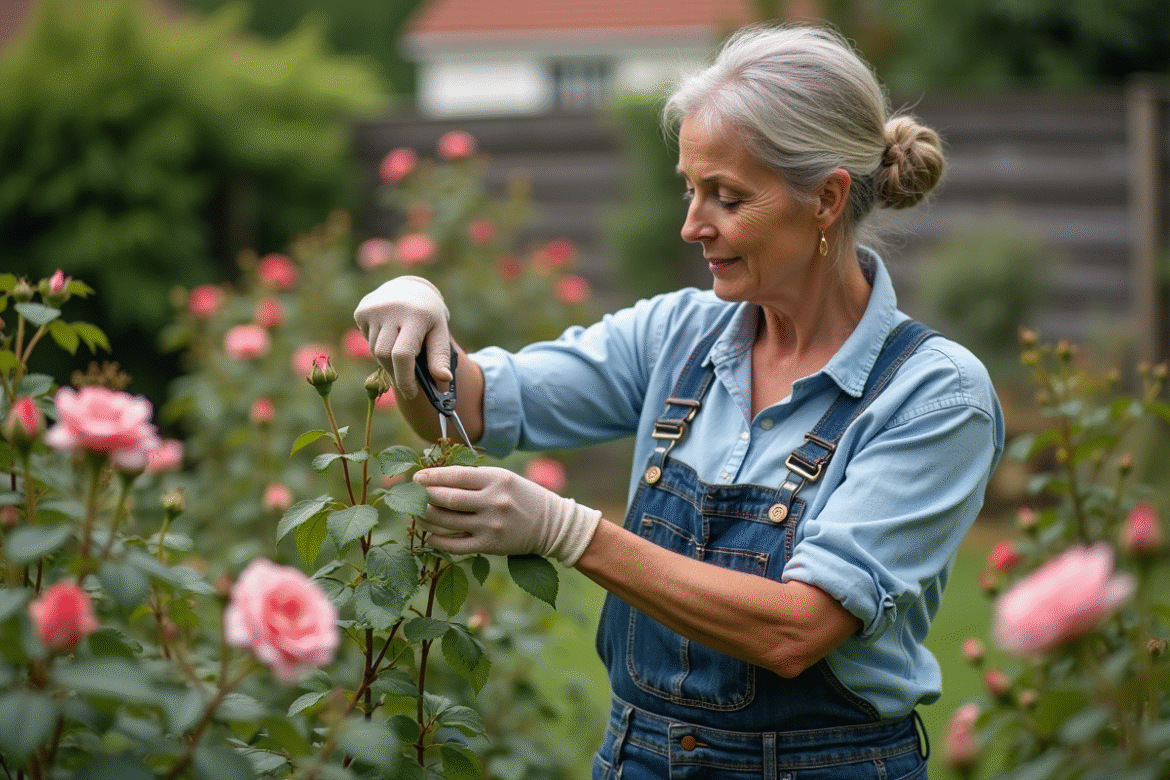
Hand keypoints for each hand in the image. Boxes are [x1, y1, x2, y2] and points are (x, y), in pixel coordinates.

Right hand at [353, 276, 449, 398]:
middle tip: (406, 379)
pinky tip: (389, 334)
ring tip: (400, 347)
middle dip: (396, 372)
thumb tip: (443, 380)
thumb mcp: (440, 332)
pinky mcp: (362, 310)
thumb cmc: (428, 315)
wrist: (409, 287)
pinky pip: (367, 339)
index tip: (411, 393)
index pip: (403, 355)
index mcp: (416, 315)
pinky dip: (377, 344)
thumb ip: (440, 357)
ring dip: (387, 358)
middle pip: (385, 355)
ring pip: (375, 350)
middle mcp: (392, 309)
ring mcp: (374, 309)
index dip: (405, 378)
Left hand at [413, 466, 602, 565]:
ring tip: (416, 514)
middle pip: (447, 498)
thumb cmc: (524, 497)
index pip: (456, 475)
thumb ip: (476, 478)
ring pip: (446, 522)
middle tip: (412, 494)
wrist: (553, 526)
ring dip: (426, 518)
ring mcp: (491, 526)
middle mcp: (494, 501)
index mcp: (497, 479)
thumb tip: (437, 478)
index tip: (416, 478)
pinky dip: (437, 540)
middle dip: (424, 496)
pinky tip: (429, 535)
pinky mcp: (490, 546)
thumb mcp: (505, 479)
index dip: (432, 477)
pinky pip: (455, 545)